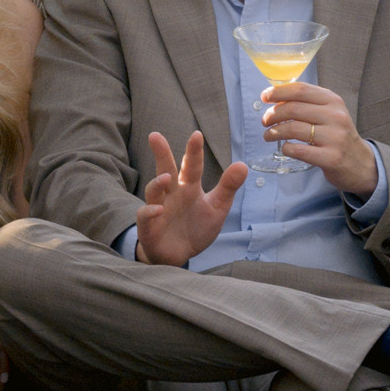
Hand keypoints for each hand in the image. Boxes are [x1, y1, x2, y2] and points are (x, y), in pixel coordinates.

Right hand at [135, 130, 247, 264]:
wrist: (179, 255)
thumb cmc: (196, 227)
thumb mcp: (217, 208)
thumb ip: (227, 187)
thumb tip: (243, 165)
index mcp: (188, 187)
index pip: (192, 166)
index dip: (194, 151)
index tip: (197, 135)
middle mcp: (171, 194)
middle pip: (165, 169)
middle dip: (161, 153)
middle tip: (155, 135)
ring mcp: (159, 209)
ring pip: (153, 191)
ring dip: (157, 183)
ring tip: (166, 177)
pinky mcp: (149, 227)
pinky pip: (145, 216)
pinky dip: (149, 212)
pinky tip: (157, 209)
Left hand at [260, 82, 379, 200]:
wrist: (361, 164)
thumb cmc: (337, 135)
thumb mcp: (329, 113)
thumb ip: (308, 103)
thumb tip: (276, 98)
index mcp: (333, 101)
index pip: (301, 90)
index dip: (278, 92)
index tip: (265, 96)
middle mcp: (335, 116)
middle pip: (293, 109)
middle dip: (273, 114)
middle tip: (264, 120)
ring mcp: (334, 137)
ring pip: (293, 129)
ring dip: (274, 132)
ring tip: (268, 135)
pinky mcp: (331, 157)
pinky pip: (299, 150)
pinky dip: (286, 148)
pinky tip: (284, 148)